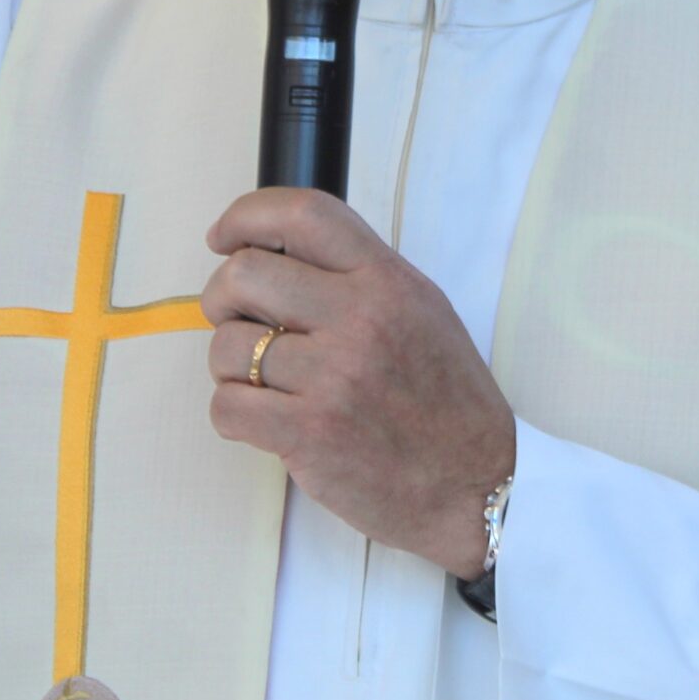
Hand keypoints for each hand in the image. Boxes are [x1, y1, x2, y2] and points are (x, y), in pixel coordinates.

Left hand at [200, 188, 515, 577]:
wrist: (476, 485)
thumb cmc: (446, 401)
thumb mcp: (422, 311)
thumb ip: (357, 275)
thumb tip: (276, 253)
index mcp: (387, 281)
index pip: (302, 214)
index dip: (245, 216)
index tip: (223, 238)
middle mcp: (360, 319)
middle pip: (243, 273)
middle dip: (222, 298)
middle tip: (238, 322)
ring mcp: (333, 377)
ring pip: (226, 345)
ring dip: (230, 365)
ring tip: (266, 384)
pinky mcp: (309, 433)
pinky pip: (227, 405)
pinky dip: (234, 413)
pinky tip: (266, 420)